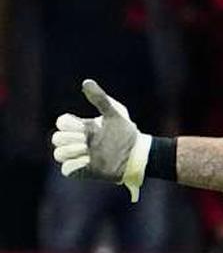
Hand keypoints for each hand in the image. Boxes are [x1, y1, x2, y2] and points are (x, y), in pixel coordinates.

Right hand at [50, 80, 149, 201]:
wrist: (137, 154)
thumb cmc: (126, 132)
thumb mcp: (115, 113)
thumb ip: (101, 99)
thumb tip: (86, 82)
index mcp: (83, 127)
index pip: (61, 123)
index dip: (67, 124)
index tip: (83, 125)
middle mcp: (79, 142)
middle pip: (56, 138)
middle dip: (68, 137)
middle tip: (86, 139)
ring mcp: (80, 156)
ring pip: (58, 154)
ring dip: (69, 151)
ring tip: (86, 149)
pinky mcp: (84, 170)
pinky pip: (66, 169)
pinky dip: (74, 165)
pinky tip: (89, 161)